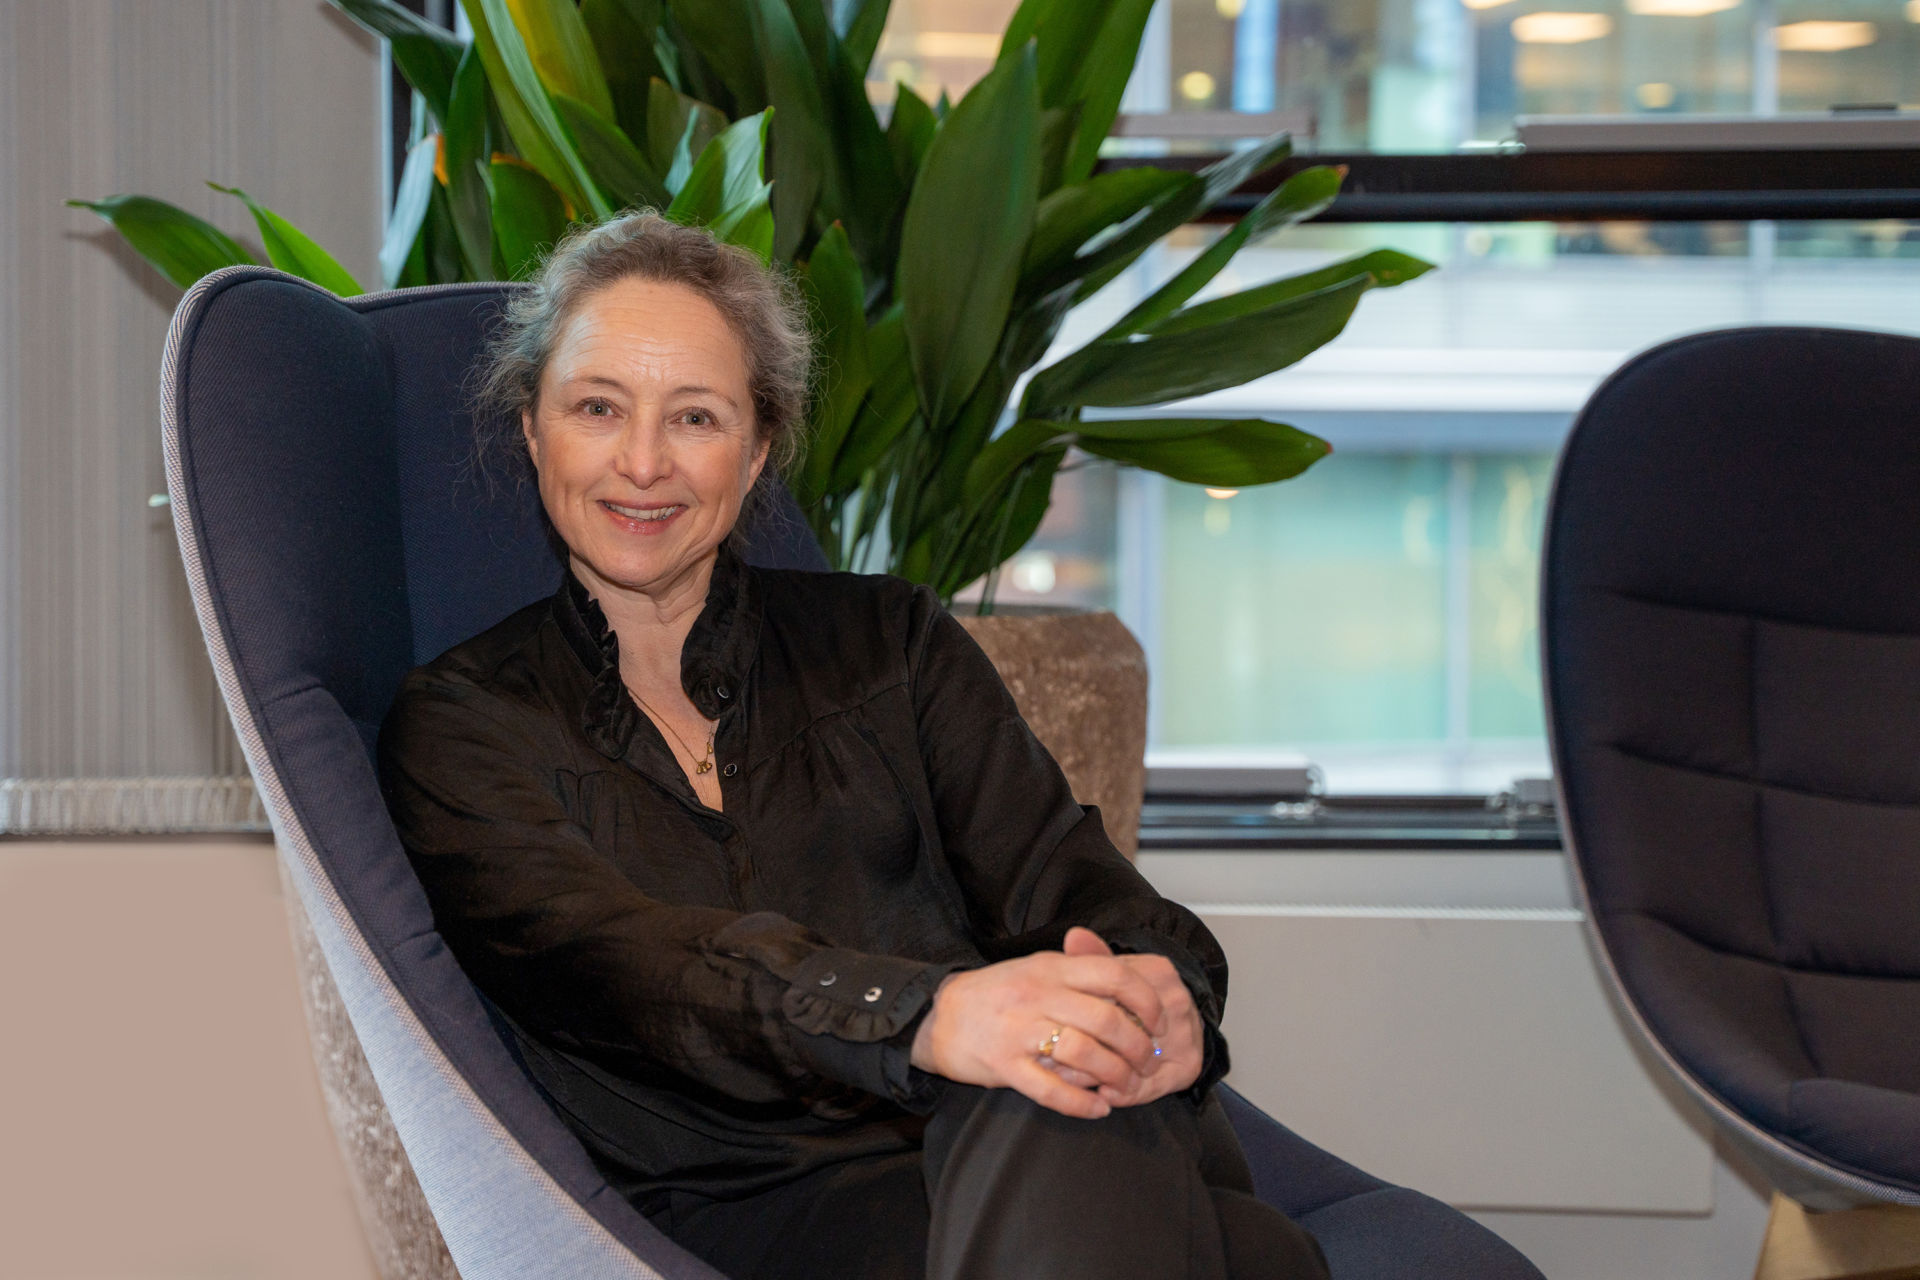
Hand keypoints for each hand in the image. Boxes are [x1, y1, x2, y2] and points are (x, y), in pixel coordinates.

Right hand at [910, 928, 1169, 1118]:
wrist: (937, 1015)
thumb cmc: (996, 993)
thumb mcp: (1037, 969)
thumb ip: (1078, 971)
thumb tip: (1131, 980)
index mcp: (1052, 968)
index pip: (1114, 974)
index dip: (1146, 999)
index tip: (1159, 1021)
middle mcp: (1038, 995)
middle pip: (1107, 1019)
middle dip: (1138, 1047)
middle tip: (1147, 1062)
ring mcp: (1019, 1030)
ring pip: (1084, 1054)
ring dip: (1115, 1076)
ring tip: (1126, 1088)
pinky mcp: (1003, 1065)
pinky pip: (1050, 1090)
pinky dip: (1081, 1104)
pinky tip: (1097, 1109)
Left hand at [1058, 928, 1203, 1107]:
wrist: (1177, 1023)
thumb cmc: (1134, 998)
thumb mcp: (1111, 973)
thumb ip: (1092, 956)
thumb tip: (1074, 936)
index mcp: (1158, 972)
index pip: (1113, 996)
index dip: (1080, 1014)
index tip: (1051, 1027)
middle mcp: (1176, 1002)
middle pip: (1123, 1031)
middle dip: (1085, 1049)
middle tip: (1051, 1059)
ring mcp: (1186, 1036)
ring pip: (1133, 1062)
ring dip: (1099, 1075)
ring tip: (1068, 1080)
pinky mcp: (1188, 1067)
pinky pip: (1149, 1086)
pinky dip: (1123, 1094)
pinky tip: (1103, 1094)